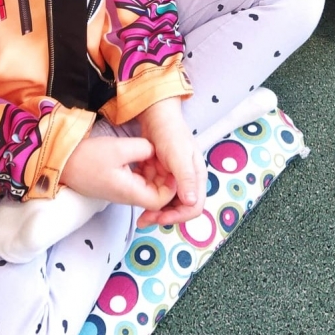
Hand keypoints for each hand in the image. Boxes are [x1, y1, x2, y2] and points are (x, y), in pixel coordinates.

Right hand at [60, 134, 176, 209]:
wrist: (62, 163)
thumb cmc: (88, 157)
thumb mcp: (118, 148)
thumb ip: (143, 149)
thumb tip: (155, 150)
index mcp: (131, 192)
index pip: (161, 200)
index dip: (171, 186)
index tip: (170, 165)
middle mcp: (129, 196)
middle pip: (157, 195)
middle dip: (164, 177)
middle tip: (163, 155)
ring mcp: (123, 191)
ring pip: (149, 187)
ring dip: (154, 172)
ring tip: (153, 152)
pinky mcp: (118, 184)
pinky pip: (138, 181)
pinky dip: (144, 170)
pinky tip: (143, 155)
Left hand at [136, 98, 206, 226]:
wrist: (156, 115)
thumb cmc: (170, 132)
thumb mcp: (178, 155)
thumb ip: (186, 178)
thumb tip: (192, 202)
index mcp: (197, 177)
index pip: (193, 207)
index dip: (177, 216)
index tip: (159, 218)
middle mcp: (188, 180)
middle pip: (180, 207)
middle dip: (164, 216)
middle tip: (145, 219)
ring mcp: (175, 177)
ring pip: (167, 202)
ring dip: (155, 209)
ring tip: (140, 213)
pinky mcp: (163, 174)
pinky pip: (157, 191)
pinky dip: (149, 197)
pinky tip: (137, 197)